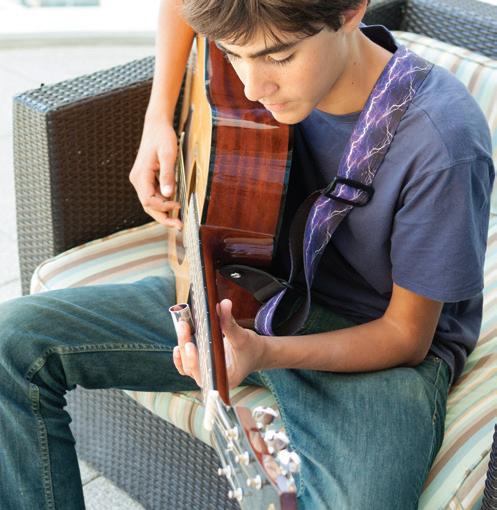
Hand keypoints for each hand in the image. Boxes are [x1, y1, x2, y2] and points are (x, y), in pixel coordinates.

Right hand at [129, 113, 181, 228]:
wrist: (157, 125)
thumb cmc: (163, 137)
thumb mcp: (168, 155)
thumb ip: (167, 175)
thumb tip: (168, 195)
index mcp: (140, 175)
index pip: (148, 200)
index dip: (163, 207)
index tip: (179, 206)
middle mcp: (137, 180)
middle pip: (148, 206)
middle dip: (163, 217)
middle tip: (179, 226)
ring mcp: (141, 180)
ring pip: (150, 203)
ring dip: (163, 212)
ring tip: (178, 220)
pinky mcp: (146, 179)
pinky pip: (153, 196)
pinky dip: (163, 203)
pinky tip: (174, 207)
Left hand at [173, 299, 266, 388]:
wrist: (254, 353)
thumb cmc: (251, 348)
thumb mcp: (242, 336)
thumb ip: (230, 322)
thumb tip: (224, 304)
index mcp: (226, 378)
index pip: (205, 374)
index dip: (194, 361)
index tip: (189, 345)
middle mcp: (213, 380)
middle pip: (191, 367)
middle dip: (185, 345)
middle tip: (184, 326)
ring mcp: (205, 373)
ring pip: (186, 364)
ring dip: (182, 344)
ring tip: (183, 325)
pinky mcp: (201, 365)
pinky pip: (186, 363)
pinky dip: (180, 354)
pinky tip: (179, 341)